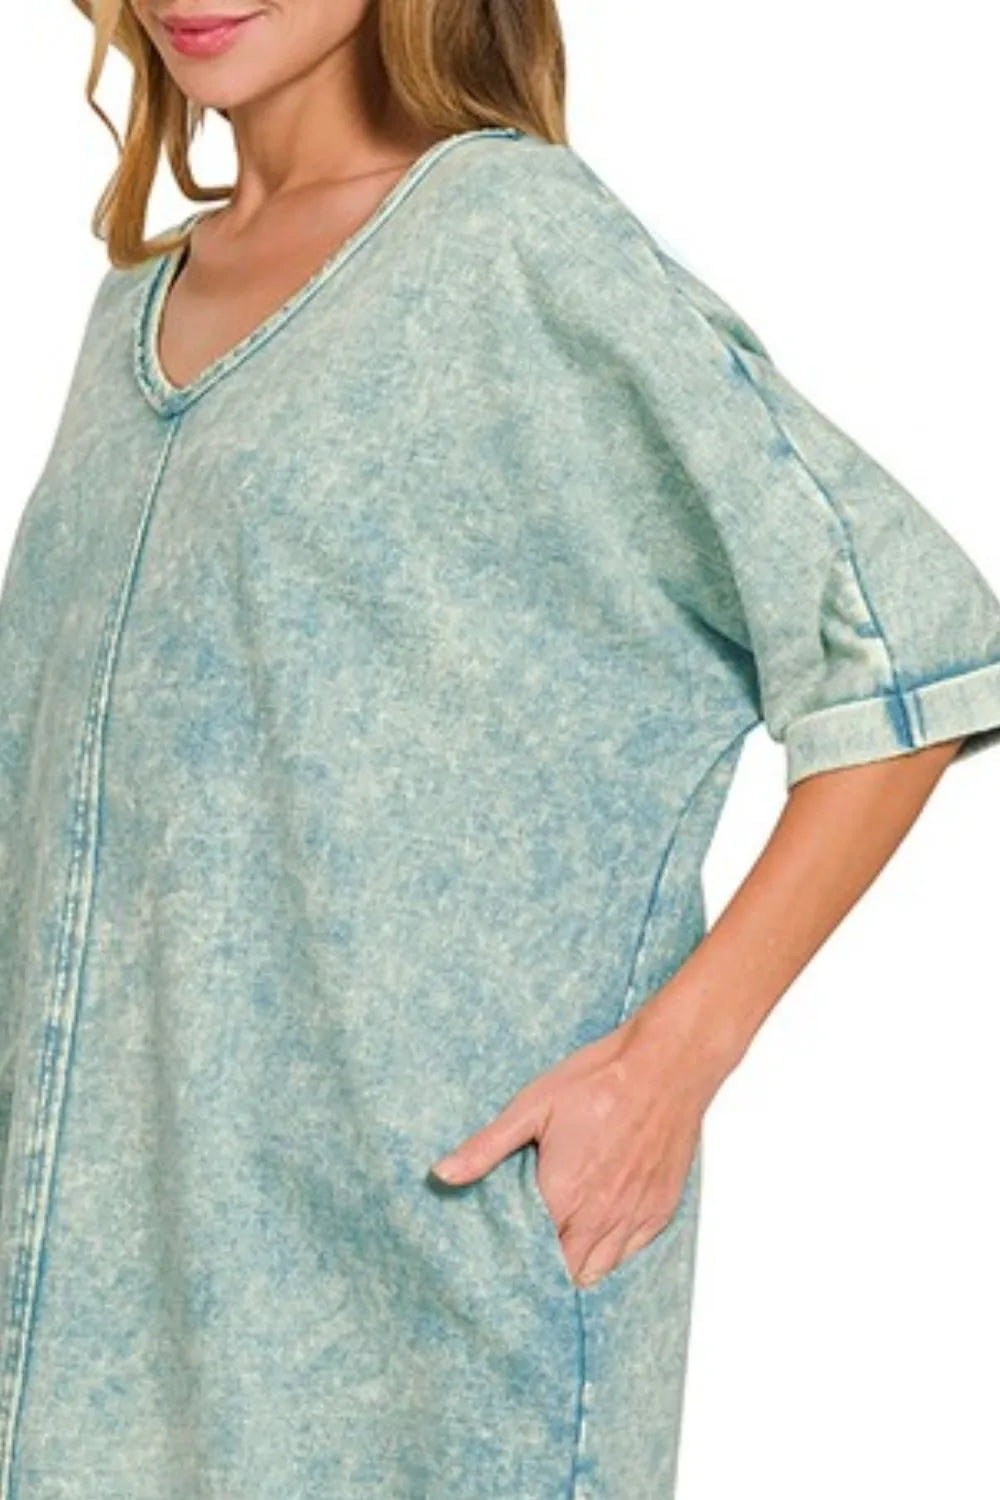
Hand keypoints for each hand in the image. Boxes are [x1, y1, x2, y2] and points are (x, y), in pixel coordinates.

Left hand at [430, 992, 726, 1286]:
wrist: (665, 1065)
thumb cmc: (599, 1080)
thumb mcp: (532, 1106)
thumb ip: (487, 1147)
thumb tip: (442, 1174)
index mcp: (564, 1194)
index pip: (532, 1255)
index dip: (515, 1259)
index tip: (502, 1252)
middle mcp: (601, 1216)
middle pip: (565, 1272)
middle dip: (544, 1267)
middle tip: (529, 1246)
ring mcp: (634, 1216)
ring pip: (599, 1270)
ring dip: (577, 1263)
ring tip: (561, 1241)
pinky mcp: (660, 1210)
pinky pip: (630, 1253)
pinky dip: (611, 1250)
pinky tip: (597, 1228)